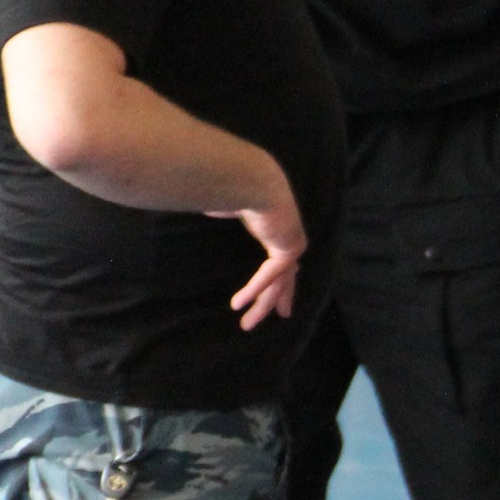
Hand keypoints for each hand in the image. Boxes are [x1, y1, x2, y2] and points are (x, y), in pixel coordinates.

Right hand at [215, 170, 304, 329]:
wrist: (252, 176)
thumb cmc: (239, 182)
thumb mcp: (231, 202)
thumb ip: (224, 209)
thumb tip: (208, 207)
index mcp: (279, 229)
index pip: (283, 261)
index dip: (283, 278)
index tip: (282, 294)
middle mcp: (290, 238)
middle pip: (286, 278)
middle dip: (280, 299)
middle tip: (281, 315)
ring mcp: (292, 245)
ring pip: (278, 284)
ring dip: (261, 306)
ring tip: (247, 324)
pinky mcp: (287, 250)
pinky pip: (269, 277)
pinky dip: (253, 290)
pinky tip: (238, 304)